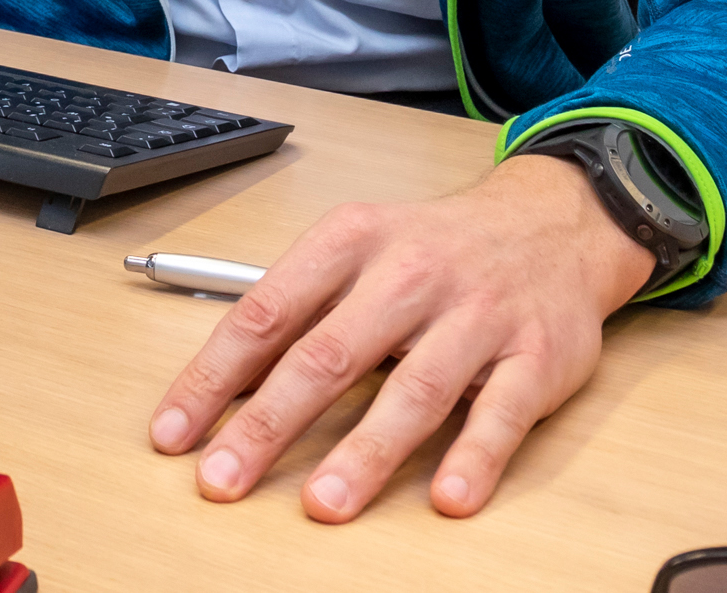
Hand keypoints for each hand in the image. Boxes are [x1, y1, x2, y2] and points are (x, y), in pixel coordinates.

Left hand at [146, 155, 655, 521]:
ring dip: (366, 451)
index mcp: (351, 240)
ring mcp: (477, 315)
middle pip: (329, 354)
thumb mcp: (357, 248)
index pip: (267, 312)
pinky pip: (503, 412)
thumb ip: (298, 309)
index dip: (214, 376)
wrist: (552, 222)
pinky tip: (448, 496)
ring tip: (324, 504)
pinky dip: (476, 456)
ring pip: (416, 388)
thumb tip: (222, 387)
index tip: (174, 432)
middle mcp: (411, 274)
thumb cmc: (433, 249)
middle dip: (270, 423)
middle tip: (224, 479)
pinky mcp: (536, 356)